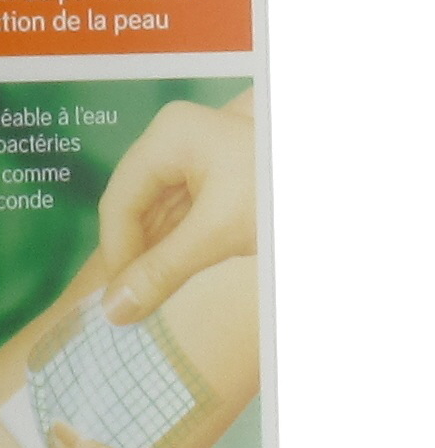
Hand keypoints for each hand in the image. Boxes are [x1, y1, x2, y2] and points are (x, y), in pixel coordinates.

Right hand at [99, 94, 255, 323]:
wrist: (335, 188)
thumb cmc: (277, 193)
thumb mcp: (218, 233)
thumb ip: (163, 272)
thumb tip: (114, 310)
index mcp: (169, 137)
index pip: (121, 201)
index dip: (116, 254)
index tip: (117, 301)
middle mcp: (174, 141)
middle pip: (135, 207)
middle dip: (132, 257)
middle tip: (124, 306)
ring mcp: (193, 159)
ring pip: (155, 216)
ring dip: (151, 258)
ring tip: (142, 301)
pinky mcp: (212, 180)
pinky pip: (178, 218)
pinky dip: (172, 251)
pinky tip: (168, 280)